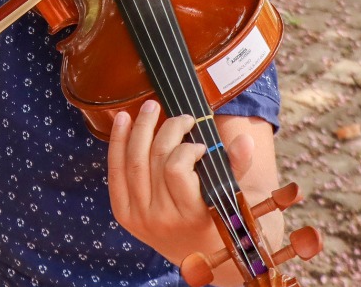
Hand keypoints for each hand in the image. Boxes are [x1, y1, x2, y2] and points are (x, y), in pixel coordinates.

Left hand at [108, 102, 255, 270]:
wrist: (194, 253)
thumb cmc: (214, 218)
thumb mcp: (230, 197)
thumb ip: (236, 166)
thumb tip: (245, 140)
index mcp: (189, 215)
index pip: (177, 170)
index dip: (187, 148)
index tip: (200, 143)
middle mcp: (160, 218)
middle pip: (155, 160)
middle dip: (167, 129)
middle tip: (182, 117)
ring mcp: (137, 215)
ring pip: (133, 161)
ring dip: (141, 128)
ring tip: (151, 107)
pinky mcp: (121, 211)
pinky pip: (115, 170)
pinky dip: (117, 141)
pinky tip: (123, 119)